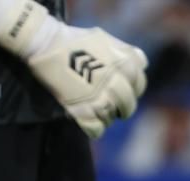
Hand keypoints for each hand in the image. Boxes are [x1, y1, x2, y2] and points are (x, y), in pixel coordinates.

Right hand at [0, 0, 147, 138]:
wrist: (47, 44)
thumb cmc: (76, 40)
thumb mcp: (107, 40)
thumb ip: (127, 53)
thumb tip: (142, 64)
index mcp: (126, 66)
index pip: (139, 86)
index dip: (131, 89)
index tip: (121, 90)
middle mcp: (117, 85)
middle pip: (127, 107)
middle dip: (120, 107)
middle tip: (108, 104)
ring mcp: (101, 100)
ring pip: (111, 119)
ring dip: (104, 116)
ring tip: (94, 108)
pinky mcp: (83, 112)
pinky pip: (96, 130)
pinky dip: (93, 128)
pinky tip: (87, 119)